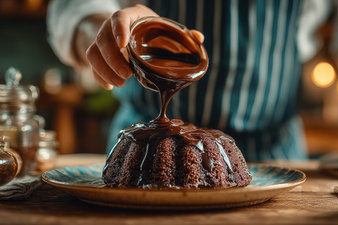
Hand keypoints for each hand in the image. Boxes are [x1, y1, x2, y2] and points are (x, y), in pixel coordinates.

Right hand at [85, 4, 203, 89]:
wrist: (134, 31)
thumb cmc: (154, 31)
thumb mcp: (166, 29)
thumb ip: (182, 35)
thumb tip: (199, 38)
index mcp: (131, 16)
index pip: (119, 18)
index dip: (119, 30)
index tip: (123, 44)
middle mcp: (111, 25)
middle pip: (103, 39)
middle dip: (114, 59)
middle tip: (128, 75)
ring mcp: (102, 38)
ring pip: (94, 52)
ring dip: (105, 70)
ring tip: (121, 83)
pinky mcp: (97, 52)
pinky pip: (91, 63)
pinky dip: (99, 76)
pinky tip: (110, 85)